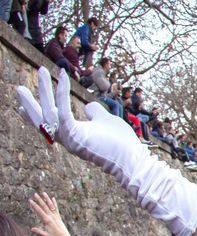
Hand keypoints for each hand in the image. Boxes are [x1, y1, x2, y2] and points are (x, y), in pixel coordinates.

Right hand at [17, 67, 146, 169]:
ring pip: (49, 111)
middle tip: (18, 87)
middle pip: (43, 118)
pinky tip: (62, 76)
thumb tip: (89, 106)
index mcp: (72, 136)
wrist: (131, 158)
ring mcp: (69, 138)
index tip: (20, 108)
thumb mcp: (104, 121)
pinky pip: (63, 111)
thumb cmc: (120, 142)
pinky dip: (62, 92)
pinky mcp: (75, 135)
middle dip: (30, 102)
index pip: (49, 125)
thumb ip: (95, 112)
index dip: (34, 116)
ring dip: (44, 89)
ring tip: (41, 71)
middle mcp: (66, 139)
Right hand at [28, 192, 77, 235]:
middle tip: (35, 194)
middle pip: (44, 207)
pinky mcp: (59, 217)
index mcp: (48, 221)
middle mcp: (52, 217)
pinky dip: (54, 203)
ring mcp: (56, 216)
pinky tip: (53, 198)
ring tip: (43, 193)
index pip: (39, 211)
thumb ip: (39, 232)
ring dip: (47, 199)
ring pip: (50, 206)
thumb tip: (31, 229)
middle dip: (39, 200)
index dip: (34, 206)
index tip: (30, 200)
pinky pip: (56, 209)